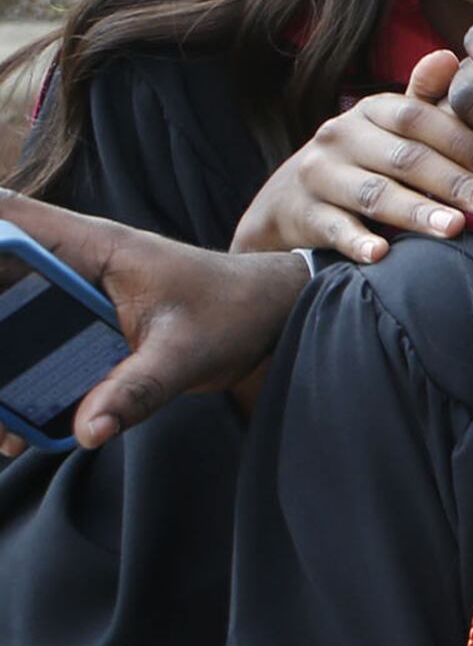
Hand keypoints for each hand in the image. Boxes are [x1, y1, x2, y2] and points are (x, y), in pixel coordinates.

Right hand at [0, 192, 311, 454]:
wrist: (271, 316)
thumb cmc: (234, 314)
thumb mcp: (187, 354)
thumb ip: (137, 390)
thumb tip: (88, 430)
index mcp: (91, 246)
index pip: (7, 215)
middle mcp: (71, 261)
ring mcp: (72, 289)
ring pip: (3, 304)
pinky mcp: (79, 319)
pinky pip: (27, 334)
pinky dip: (10, 368)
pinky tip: (10, 424)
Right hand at [229, 50, 472, 263]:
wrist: (288, 201)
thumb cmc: (363, 161)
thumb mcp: (391, 128)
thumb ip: (424, 100)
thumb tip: (450, 57)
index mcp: (371, 111)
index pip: (417, 117)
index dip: (459, 140)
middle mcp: (340, 136)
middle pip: (403, 158)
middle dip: (454, 182)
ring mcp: (318, 174)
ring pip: (373, 193)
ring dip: (416, 211)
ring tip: (454, 228)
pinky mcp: (302, 213)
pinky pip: (333, 227)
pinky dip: (357, 241)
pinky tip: (381, 254)